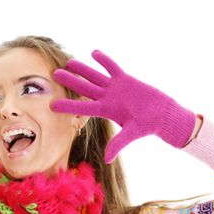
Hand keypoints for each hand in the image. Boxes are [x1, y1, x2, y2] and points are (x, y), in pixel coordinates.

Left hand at [52, 50, 196, 162]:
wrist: (162, 115)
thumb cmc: (147, 125)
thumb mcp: (131, 134)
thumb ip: (118, 144)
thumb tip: (107, 160)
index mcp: (106, 111)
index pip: (82, 107)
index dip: (67, 105)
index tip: (51, 104)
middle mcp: (107, 98)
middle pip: (84, 88)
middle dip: (69, 81)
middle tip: (53, 74)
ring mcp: (115, 88)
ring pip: (95, 76)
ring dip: (82, 69)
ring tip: (69, 61)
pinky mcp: (126, 80)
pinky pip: (112, 68)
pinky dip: (104, 61)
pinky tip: (94, 53)